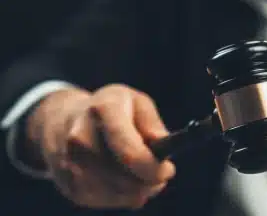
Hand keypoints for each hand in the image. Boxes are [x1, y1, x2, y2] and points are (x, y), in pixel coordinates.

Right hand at [27, 84, 175, 209]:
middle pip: (124, 179)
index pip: (131, 154)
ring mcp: (70, 163)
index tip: (168, 169)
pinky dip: (121, 196)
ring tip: (145, 177)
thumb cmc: (110, 109)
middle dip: (148, 181)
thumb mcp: (136, 101)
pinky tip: (127, 182)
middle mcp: (81, 138)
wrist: (62, 118)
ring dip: (137, 191)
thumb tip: (162, 143)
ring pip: (116, 194)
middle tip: (161, 175)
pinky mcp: (68, 184)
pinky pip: (103, 201)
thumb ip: (152, 122)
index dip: (153, 168)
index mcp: (104, 111)